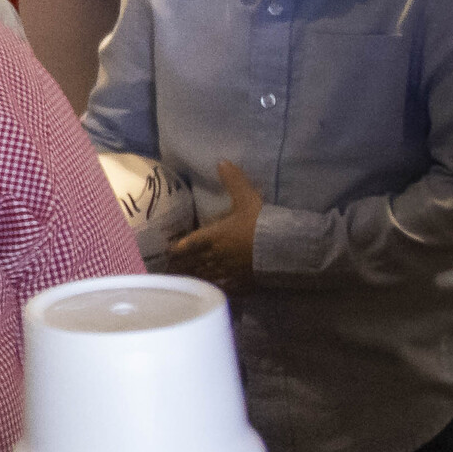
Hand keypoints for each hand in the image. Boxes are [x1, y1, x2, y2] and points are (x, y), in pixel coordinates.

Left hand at [166, 159, 266, 292]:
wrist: (285, 248)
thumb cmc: (262, 223)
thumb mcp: (247, 198)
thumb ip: (234, 181)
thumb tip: (222, 161)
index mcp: (213, 237)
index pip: (188, 244)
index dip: (176, 248)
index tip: (167, 251)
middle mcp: (215, 256)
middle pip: (193, 263)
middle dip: (182, 266)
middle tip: (170, 270)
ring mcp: (228, 271)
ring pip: (206, 276)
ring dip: (196, 277)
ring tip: (187, 281)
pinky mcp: (242, 282)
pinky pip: (224, 287)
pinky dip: (217, 288)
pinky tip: (214, 290)